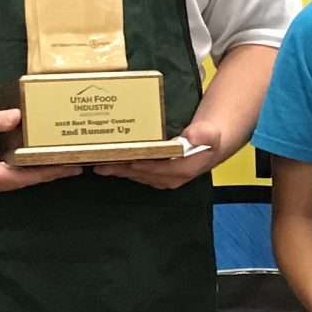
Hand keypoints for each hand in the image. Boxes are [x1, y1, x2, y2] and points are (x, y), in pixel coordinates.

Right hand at [0, 106, 79, 195]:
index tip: (68, 168)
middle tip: (75, 166)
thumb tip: (19, 116)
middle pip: (24, 182)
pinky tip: (42, 162)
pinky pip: (11, 178)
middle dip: (49, 174)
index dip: (47, 173)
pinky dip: (27, 171)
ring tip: (64, 164)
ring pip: (19, 181)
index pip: (23, 177)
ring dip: (40, 173)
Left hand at [96, 115, 231, 188]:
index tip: (118, 158)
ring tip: (97, 163)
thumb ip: (202, 134)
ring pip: (136, 175)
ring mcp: (163, 178)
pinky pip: (137, 172)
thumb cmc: (210, 137)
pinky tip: (111, 162)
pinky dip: (124, 167)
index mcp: (181, 170)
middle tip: (97, 162)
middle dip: (119, 168)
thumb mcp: (210, 133)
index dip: (134, 164)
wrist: (214, 143)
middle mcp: (170, 178)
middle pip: (139, 174)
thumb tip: (192, 137)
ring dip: (118, 169)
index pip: (152, 169)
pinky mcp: (157, 175)